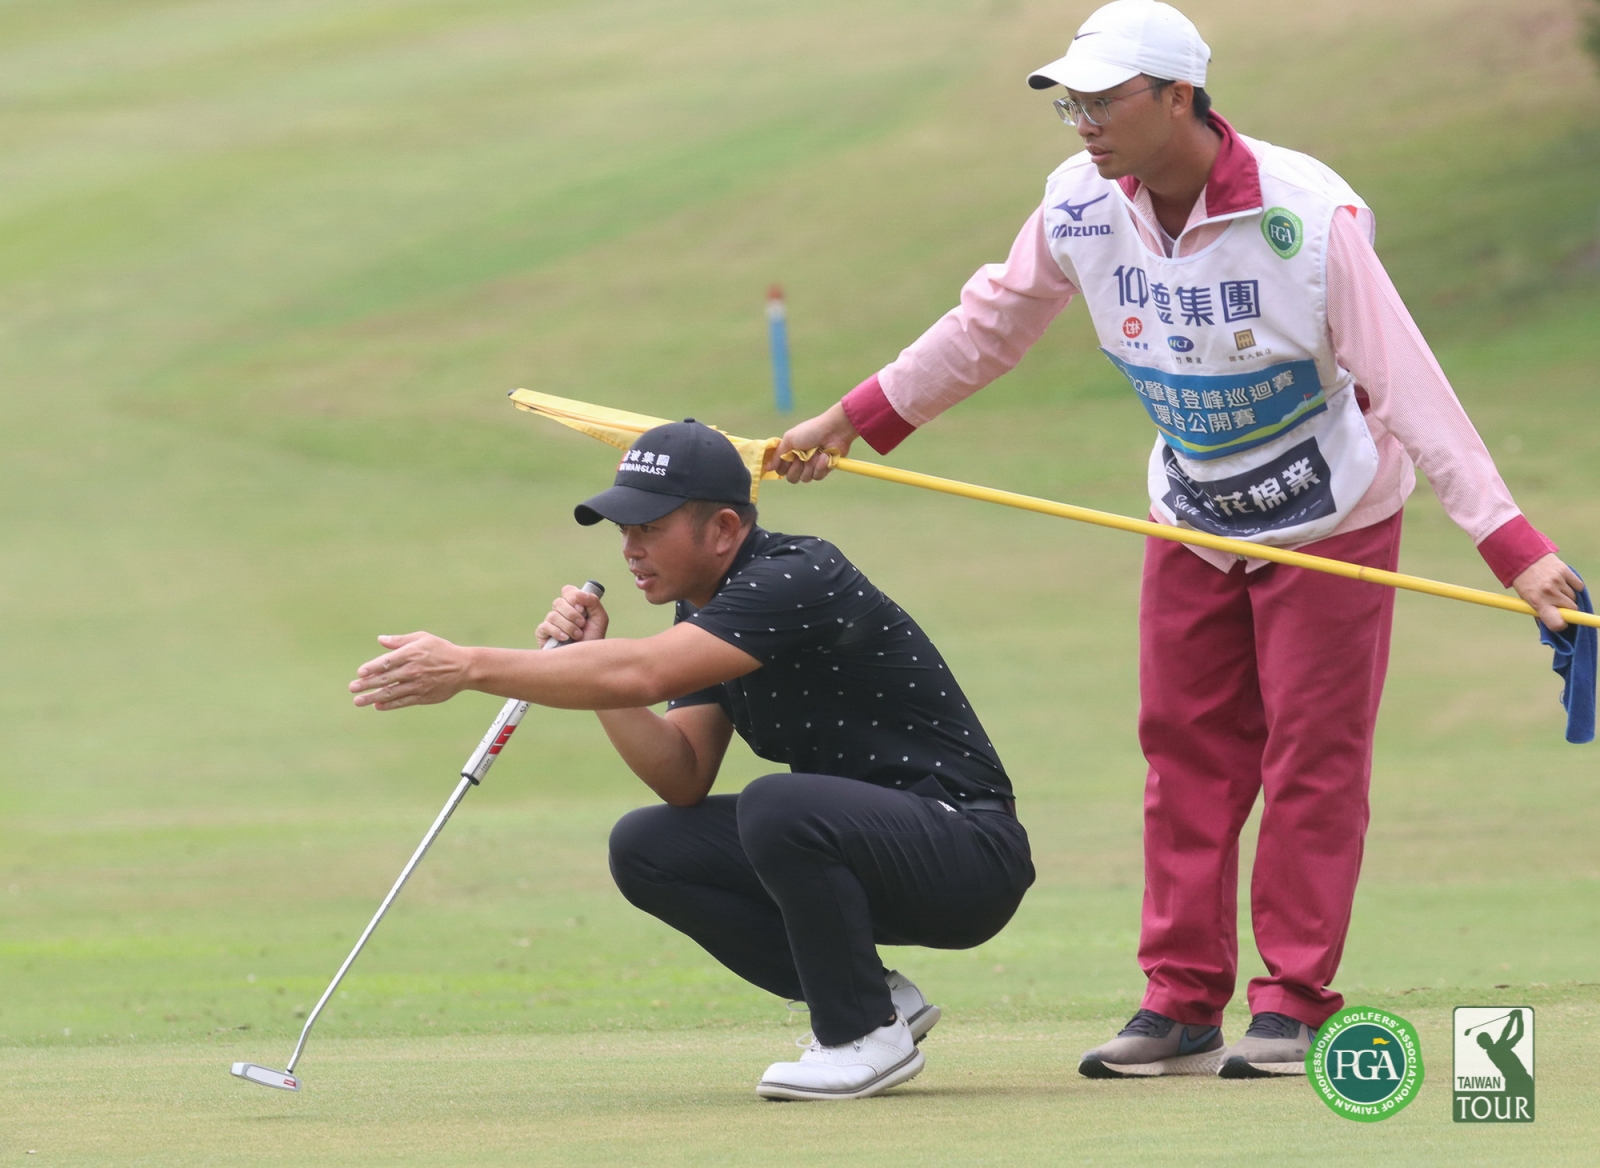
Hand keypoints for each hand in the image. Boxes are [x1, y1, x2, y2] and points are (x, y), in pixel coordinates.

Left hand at [349, 632, 472, 709]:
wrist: (464, 668)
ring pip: (391, 693)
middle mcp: (413, 670)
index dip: (372, 668)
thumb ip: (400, 640)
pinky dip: (389, 705)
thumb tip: (380, 639)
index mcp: (411, 654)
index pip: (387, 662)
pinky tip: (377, 706)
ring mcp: (418, 685)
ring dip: (373, 697)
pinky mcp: (423, 696)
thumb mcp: (423, 638)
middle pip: (385, 679)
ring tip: (358, 701)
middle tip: (352, 688)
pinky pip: (403, 702)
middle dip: (367, 684)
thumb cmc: (442, 650)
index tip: (360, 673)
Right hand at [537, 584, 608, 647]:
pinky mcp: (543, 634)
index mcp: (574, 606)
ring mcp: (550, 623)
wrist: (586, 660)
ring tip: (578, 635)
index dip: (573, 597)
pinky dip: (557, 632)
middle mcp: (560, 612)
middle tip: (582, 624)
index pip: (568, 591)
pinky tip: (565, 638)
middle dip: (572, 614)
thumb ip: (593, 602)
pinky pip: (545, 626)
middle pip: (558, 602)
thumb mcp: (600, 619)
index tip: (582, 608)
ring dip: (568, 626)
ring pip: (552, 615)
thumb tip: (579, 593)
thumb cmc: (593, 640)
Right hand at [770, 402, 858, 481]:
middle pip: (792, 477)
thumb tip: (767, 468)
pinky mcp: (824, 469)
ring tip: (815, 454)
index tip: (788, 459)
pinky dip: (820, 466)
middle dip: (796, 468)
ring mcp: (812, 465)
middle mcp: (799, 461)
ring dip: (809, 466)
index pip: (781, 469)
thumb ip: (778, 454)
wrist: (834, 430)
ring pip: (805, 478)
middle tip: (801, 458)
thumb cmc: (810, 431)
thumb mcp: (790, 439)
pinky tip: (824, 456)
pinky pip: (817, 476)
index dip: (783, 467)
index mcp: (790, 453)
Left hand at [1512, 553, 1582, 631]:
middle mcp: (1549, 592)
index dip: (1561, 624)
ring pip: (1574, 597)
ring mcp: (1558, 580)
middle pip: (1571, 609)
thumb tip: (1553, 627)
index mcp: (1537, 602)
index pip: (1557, 623)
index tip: (1560, 622)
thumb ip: (1539, 612)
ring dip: (1568, 596)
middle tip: (1557, 603)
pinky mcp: (1565, 570)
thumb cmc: (1524, 582)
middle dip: (1566, 609)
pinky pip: (1578, 585)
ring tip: (1556, 589)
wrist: (1522, 557)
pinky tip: (1563, 583)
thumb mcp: (1526, 600)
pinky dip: (1574, 586)